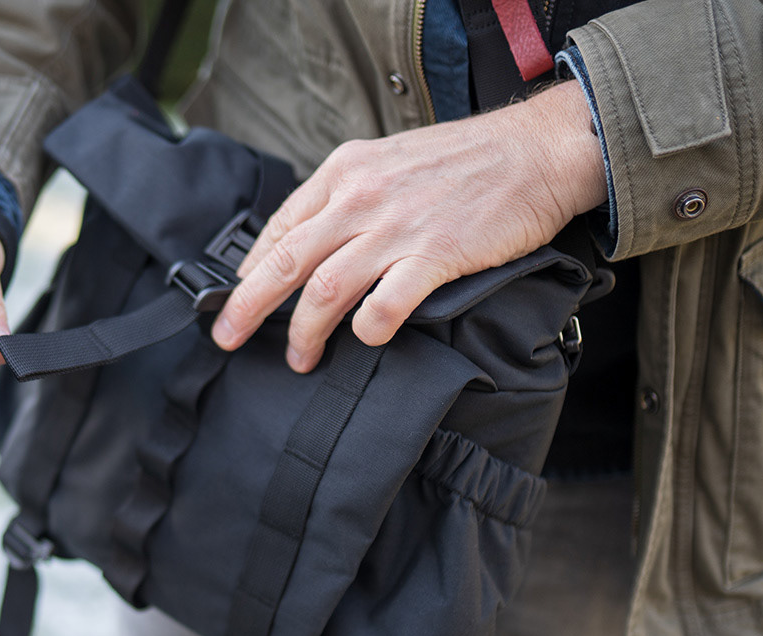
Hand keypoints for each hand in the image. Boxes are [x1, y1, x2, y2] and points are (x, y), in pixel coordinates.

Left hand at [213, 81, 606, 371]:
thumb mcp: (388, 161)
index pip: (279, 228)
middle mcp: (360, 198)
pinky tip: (366, 339)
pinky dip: (368, 329)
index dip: (249, 271)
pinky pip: (385, 305)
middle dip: (247, 308)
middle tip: (227, 338)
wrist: (536, 151)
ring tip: (300, 357)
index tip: (232, 300)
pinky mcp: (434, 255)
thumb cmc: (465, 161)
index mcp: (344, 173)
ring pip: (325, 290)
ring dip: (304, 332)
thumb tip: (311, 244)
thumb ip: (348, 198)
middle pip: (285, 263)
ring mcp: (396, 227)